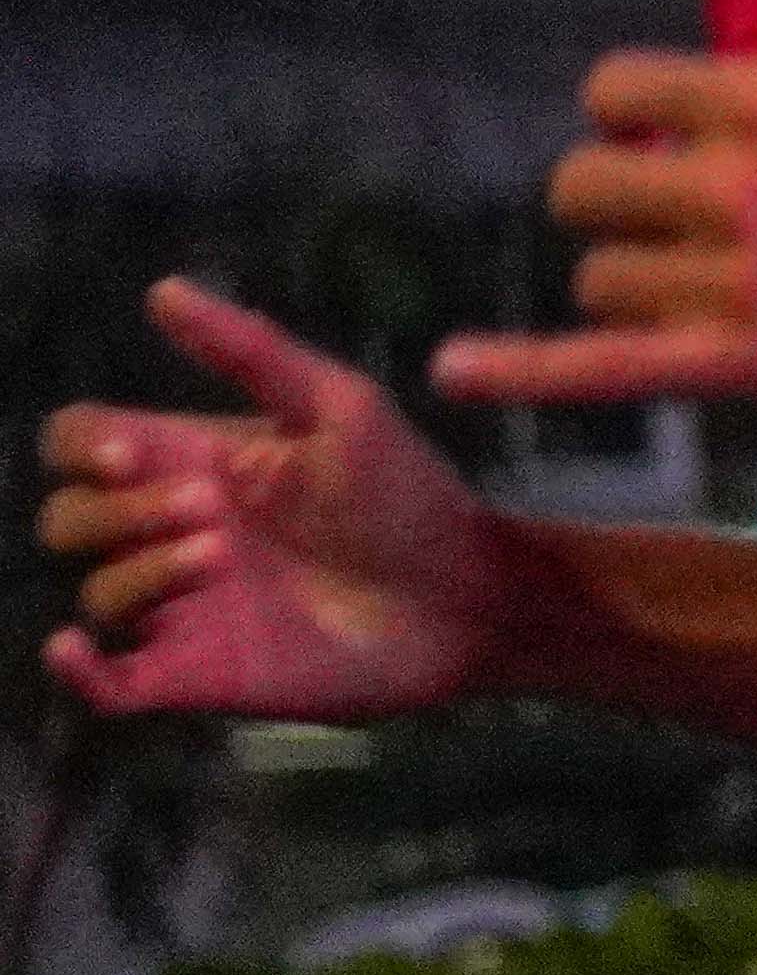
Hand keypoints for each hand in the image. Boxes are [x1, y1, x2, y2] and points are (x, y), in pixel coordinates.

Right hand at [38, 280, 501, 718]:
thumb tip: (162, 290)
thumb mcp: (339, 408)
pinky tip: (70, 648)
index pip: (81, 444)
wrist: (468, 595)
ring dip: (139, 573)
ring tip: (219, 558)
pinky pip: (107, 683)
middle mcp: (174, 534)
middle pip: (72, 516)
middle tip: (208, 510)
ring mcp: (184, 606)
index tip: (130, 452)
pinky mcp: (202, 673)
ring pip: (98, 590)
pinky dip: (75, 671)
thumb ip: (253, 351)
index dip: (83, 446)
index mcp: (194, 463)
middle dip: (117, 511)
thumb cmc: (410, 496)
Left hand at [435, 0, 756, 420]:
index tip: (682, 128)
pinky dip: (523, 370)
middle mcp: (748, 188)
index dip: (636, 107)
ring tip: (693, 279)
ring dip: (633, 274)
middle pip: (589, 184)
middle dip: (618, 189)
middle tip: (677, 206)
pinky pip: (611, 367)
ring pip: (606, 276)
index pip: (618, 90)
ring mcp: (749, 283)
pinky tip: (454, 367)